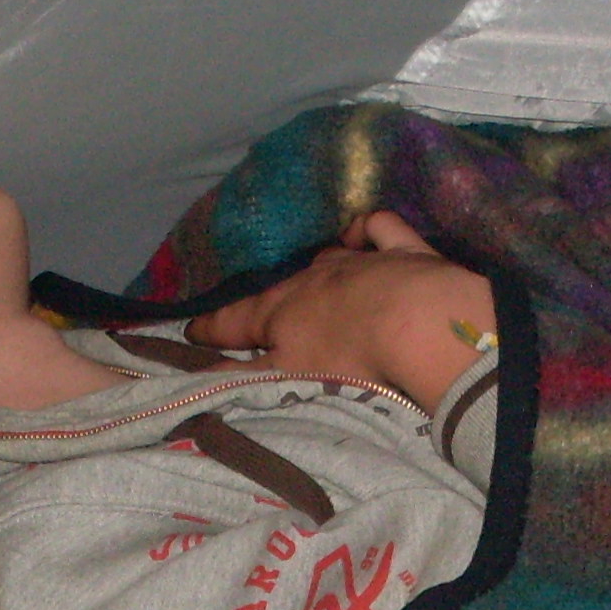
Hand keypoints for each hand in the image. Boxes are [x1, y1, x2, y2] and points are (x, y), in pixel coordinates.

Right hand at [188, 213, 493, 415]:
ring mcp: (360, 261)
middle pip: (280, 290)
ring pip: (326, 258)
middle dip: (262, 302)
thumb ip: (242, 377)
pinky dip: (366, 230)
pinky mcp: (403, 253)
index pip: (236, 320)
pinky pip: (378, 229)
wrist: (419, 324)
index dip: (213, 329)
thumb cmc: (347, 359)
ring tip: (304, 282)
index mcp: (282, 311)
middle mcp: (315, 278)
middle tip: (249, 314)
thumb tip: (192, 380)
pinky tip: (361, 234)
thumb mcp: (285, 378)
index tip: (191, 331)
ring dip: (311, 270)